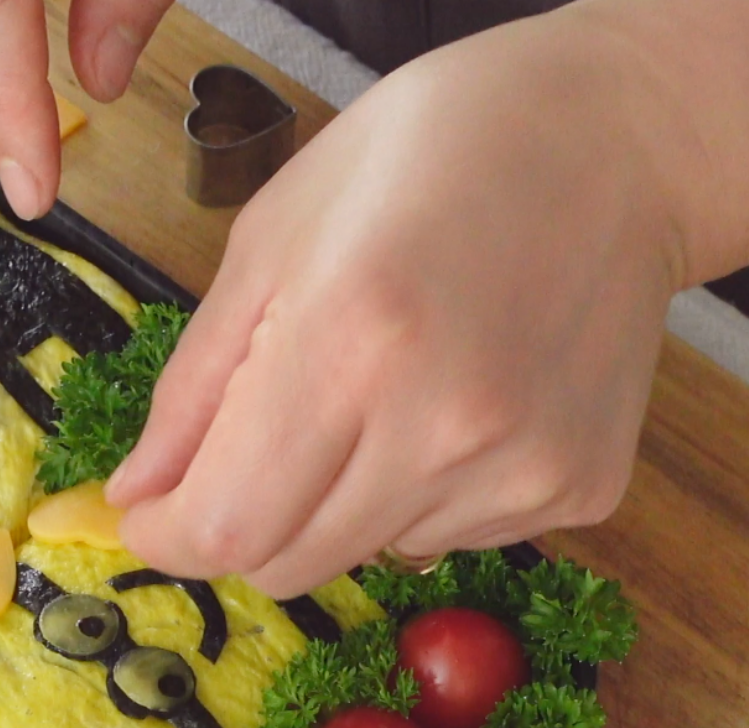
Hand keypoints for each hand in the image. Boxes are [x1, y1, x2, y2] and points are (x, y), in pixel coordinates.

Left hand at [105, 13, 690, 597]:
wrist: (612, 142)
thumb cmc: (429, 158)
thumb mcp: (273, 238)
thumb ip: (196, 384)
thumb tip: (136, 493)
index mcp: (349, 341)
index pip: (226, 527)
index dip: (168, 536)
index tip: (153, 515)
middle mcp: (442, 424)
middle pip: (288, 565)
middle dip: (244, 521)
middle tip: (262, 438)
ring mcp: (520, 467)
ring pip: (368, 557)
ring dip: (341, 502)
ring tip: (387, 387)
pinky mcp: (577, 488)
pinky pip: (453, 538)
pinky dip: (424, 493)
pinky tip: (456, 398)